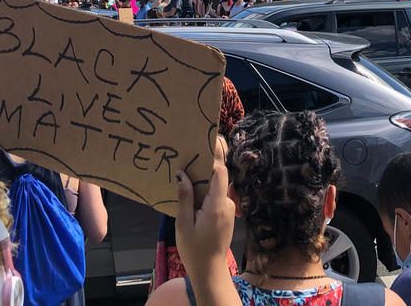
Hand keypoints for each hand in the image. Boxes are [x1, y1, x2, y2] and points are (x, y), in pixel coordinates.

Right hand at [175, 136, 234, 279]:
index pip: (220, 172)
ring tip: (190, 162)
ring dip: (207, 174)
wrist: (210, 271)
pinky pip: (217, 194)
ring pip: (218, 185)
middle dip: (211, 159)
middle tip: (198, 143)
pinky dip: (207, 186)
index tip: (210, 138)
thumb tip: (182, 174)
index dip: (216, 155)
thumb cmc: (194, 249)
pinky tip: (193, 185)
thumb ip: (184, 198)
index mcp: (217, 205)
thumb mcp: (183, 225)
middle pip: (220, 175)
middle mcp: (227, 203)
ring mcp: (228, 208)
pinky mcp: (226, 213)